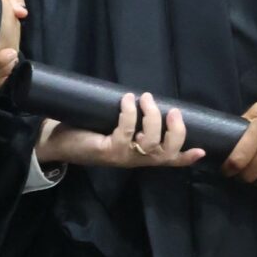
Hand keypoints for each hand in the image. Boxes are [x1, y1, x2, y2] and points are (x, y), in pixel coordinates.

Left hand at [35, 91, 204, 168]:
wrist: (53, 141)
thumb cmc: (83, 131)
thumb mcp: (110, 126)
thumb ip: (126, 120)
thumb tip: (141, 96)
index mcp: (137, 156)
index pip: (167, 160)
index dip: (185, 157)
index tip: (203, 150)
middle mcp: (133, 160)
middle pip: (166, 153)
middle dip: (176, 132)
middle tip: (172, 111)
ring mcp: (121, 157)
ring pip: (150, 143)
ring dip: (151, 116)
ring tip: (146, 97)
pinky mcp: (107, 150)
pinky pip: (126, 132)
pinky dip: (129, 113)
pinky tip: (126, 99)